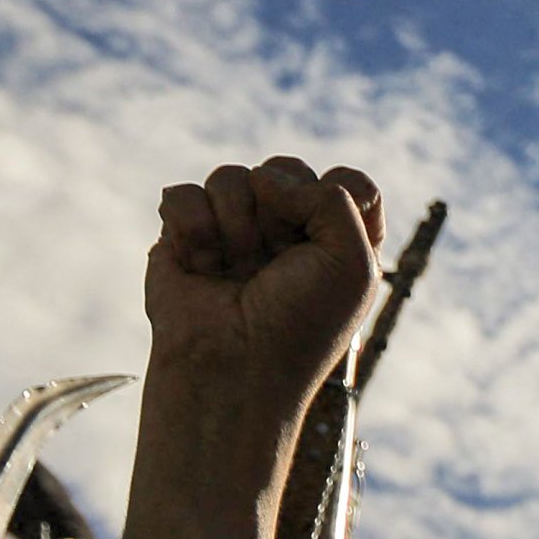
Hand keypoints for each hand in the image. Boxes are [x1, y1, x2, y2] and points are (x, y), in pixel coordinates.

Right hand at [126, 157, 385, 538]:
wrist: (232, 370)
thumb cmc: (300, 326)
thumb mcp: (354, 263)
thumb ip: (337, 197)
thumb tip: (266, 178)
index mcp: (337, 239)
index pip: (348, 181)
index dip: (334, 199)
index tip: (325, 245)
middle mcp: (287, 231)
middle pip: (286, 168)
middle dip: (281, 212)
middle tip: (277, 262)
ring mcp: (233, 231)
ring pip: (232, 176)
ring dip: (236, 225)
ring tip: (236, 269)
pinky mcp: (183, 238)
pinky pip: (184, 194)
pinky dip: (193, 230)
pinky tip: (201, 268)